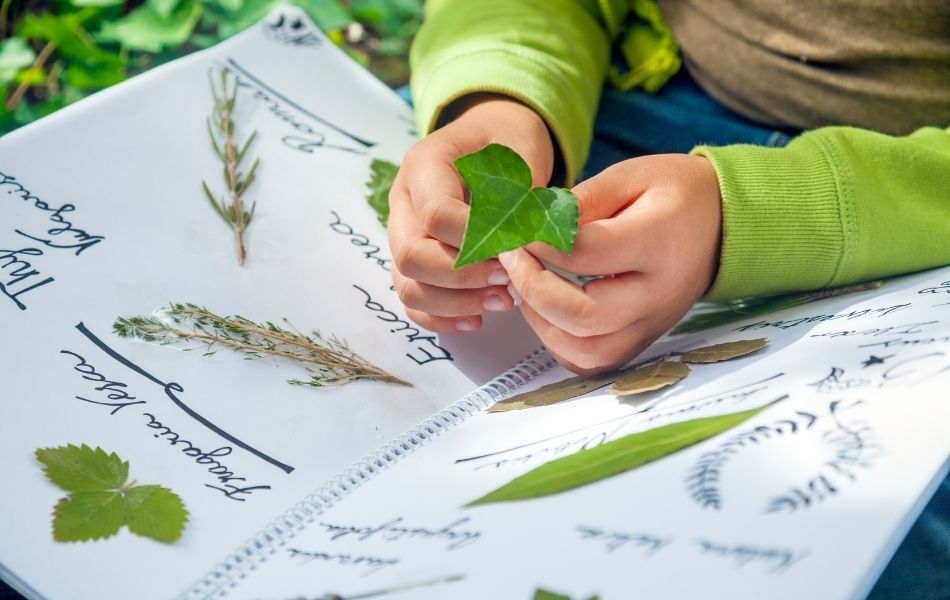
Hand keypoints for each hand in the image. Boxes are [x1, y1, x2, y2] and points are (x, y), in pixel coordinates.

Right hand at [388, 95, 554, 331]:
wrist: (493, 137)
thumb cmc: (508, 142)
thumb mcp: (521, 151)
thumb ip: (519, 194)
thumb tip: (523, 245)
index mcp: (424, 164)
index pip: (436, 215)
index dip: (475, 242)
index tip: (514, 252)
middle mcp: (403, 201)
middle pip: (411, 255)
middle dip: (462, 278)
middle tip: (507, 281)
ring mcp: (402, 233)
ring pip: (408, 285)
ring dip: (455, 303)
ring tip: (502, 301)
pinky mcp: (412, 261)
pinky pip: (412, 300)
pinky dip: (442, 317)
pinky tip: (478, 319)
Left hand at [500, 154, 721, 375]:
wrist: (725, 225)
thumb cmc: (676, 194)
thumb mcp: (632, 175)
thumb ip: (583, 199)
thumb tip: (534, 223)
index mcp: (658, 242)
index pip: (587, 254)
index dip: (540, 243)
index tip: (520, 229)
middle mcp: (658, 294)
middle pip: (585, 316)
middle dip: (533, 289)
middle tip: (513, 260)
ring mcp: (652, 325)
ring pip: (586, 351)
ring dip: (542, 323)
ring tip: (528, 287)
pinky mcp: (643, 341)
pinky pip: (593, 362)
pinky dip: (560, 343)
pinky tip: (548, 311)